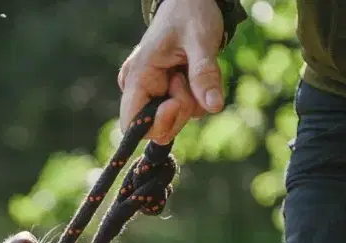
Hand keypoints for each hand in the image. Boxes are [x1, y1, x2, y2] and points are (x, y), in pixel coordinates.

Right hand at [118, 0, 224, 142]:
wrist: (192, 0)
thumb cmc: (191, 12)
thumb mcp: (200, 39)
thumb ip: (204, 73)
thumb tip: (214, 107)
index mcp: (138, 76)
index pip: (132, 124)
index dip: (156, 124)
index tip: (178, 104)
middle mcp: (139, 89)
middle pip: (157, 127)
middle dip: (181, 111)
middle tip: (189, 79)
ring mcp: (151, 93)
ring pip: (173, 121)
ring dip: (192, 103)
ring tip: (193, 71)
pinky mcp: (163, 95)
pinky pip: (181, 113)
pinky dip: (195, 99)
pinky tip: (194, 75)